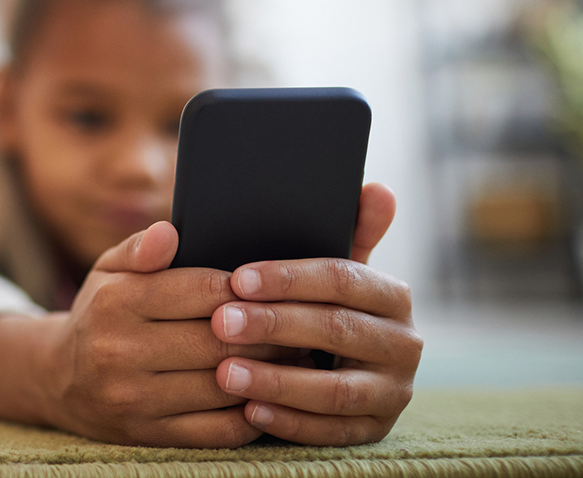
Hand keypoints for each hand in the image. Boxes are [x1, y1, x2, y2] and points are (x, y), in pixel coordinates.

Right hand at [0, 221, 298, 447]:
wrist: (60, 381)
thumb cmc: (101, 314)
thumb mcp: (108, 271)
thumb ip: (140, 249)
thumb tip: (170, 231)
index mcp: (115, 302)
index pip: (200, 289)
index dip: (246, 288)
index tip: (273, 287)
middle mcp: (119, 351)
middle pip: (218, 339)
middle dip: (268, 330)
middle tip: (302, 322)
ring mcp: (134, 399)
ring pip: (223, 385)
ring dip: (269, 373)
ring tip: (297, 357)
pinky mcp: (149, 436)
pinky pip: (217, 430)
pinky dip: (251, 414)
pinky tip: (269, 395)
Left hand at [211, 183, 422, 445]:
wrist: (333, 366)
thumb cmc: (316, 304)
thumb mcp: (328, 270)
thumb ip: (348, 230)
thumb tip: (377, 189)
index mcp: (392, 294)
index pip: (343, 279)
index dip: (290, 278)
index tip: (238, 279)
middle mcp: (404, 343)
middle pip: (337, 330)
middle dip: (274, 326)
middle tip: (219, 322)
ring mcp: (394, 392)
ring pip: (336, 390)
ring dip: (277, 380)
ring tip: (225, 372)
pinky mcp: (375, 432)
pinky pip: (332, 432)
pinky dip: (290, 422)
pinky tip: (249, 411)